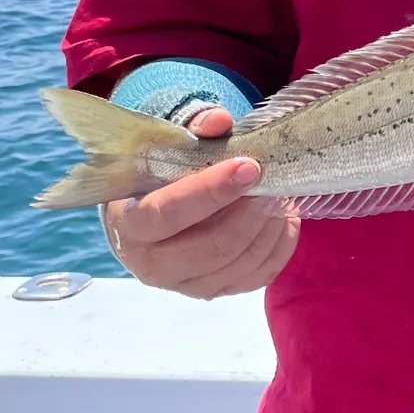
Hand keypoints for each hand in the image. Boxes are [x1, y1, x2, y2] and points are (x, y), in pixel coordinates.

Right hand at [103, 106, 299, 298]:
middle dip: (250, 211)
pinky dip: (279, 247)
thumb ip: (192, 128)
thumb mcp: (165, 145)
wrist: (149, 209)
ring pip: (239, 262)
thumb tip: (220, 120)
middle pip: (213, 246)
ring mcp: (185, 285)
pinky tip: (284, 219)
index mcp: (129, 225)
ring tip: (281, 195)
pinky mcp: (214, 292)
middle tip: (272, 181)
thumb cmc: (156, 174)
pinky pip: (256, 276)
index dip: (212, 191)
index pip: (169, 214)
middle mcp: (151, 265)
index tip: (249, 167)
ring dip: (269, 227)